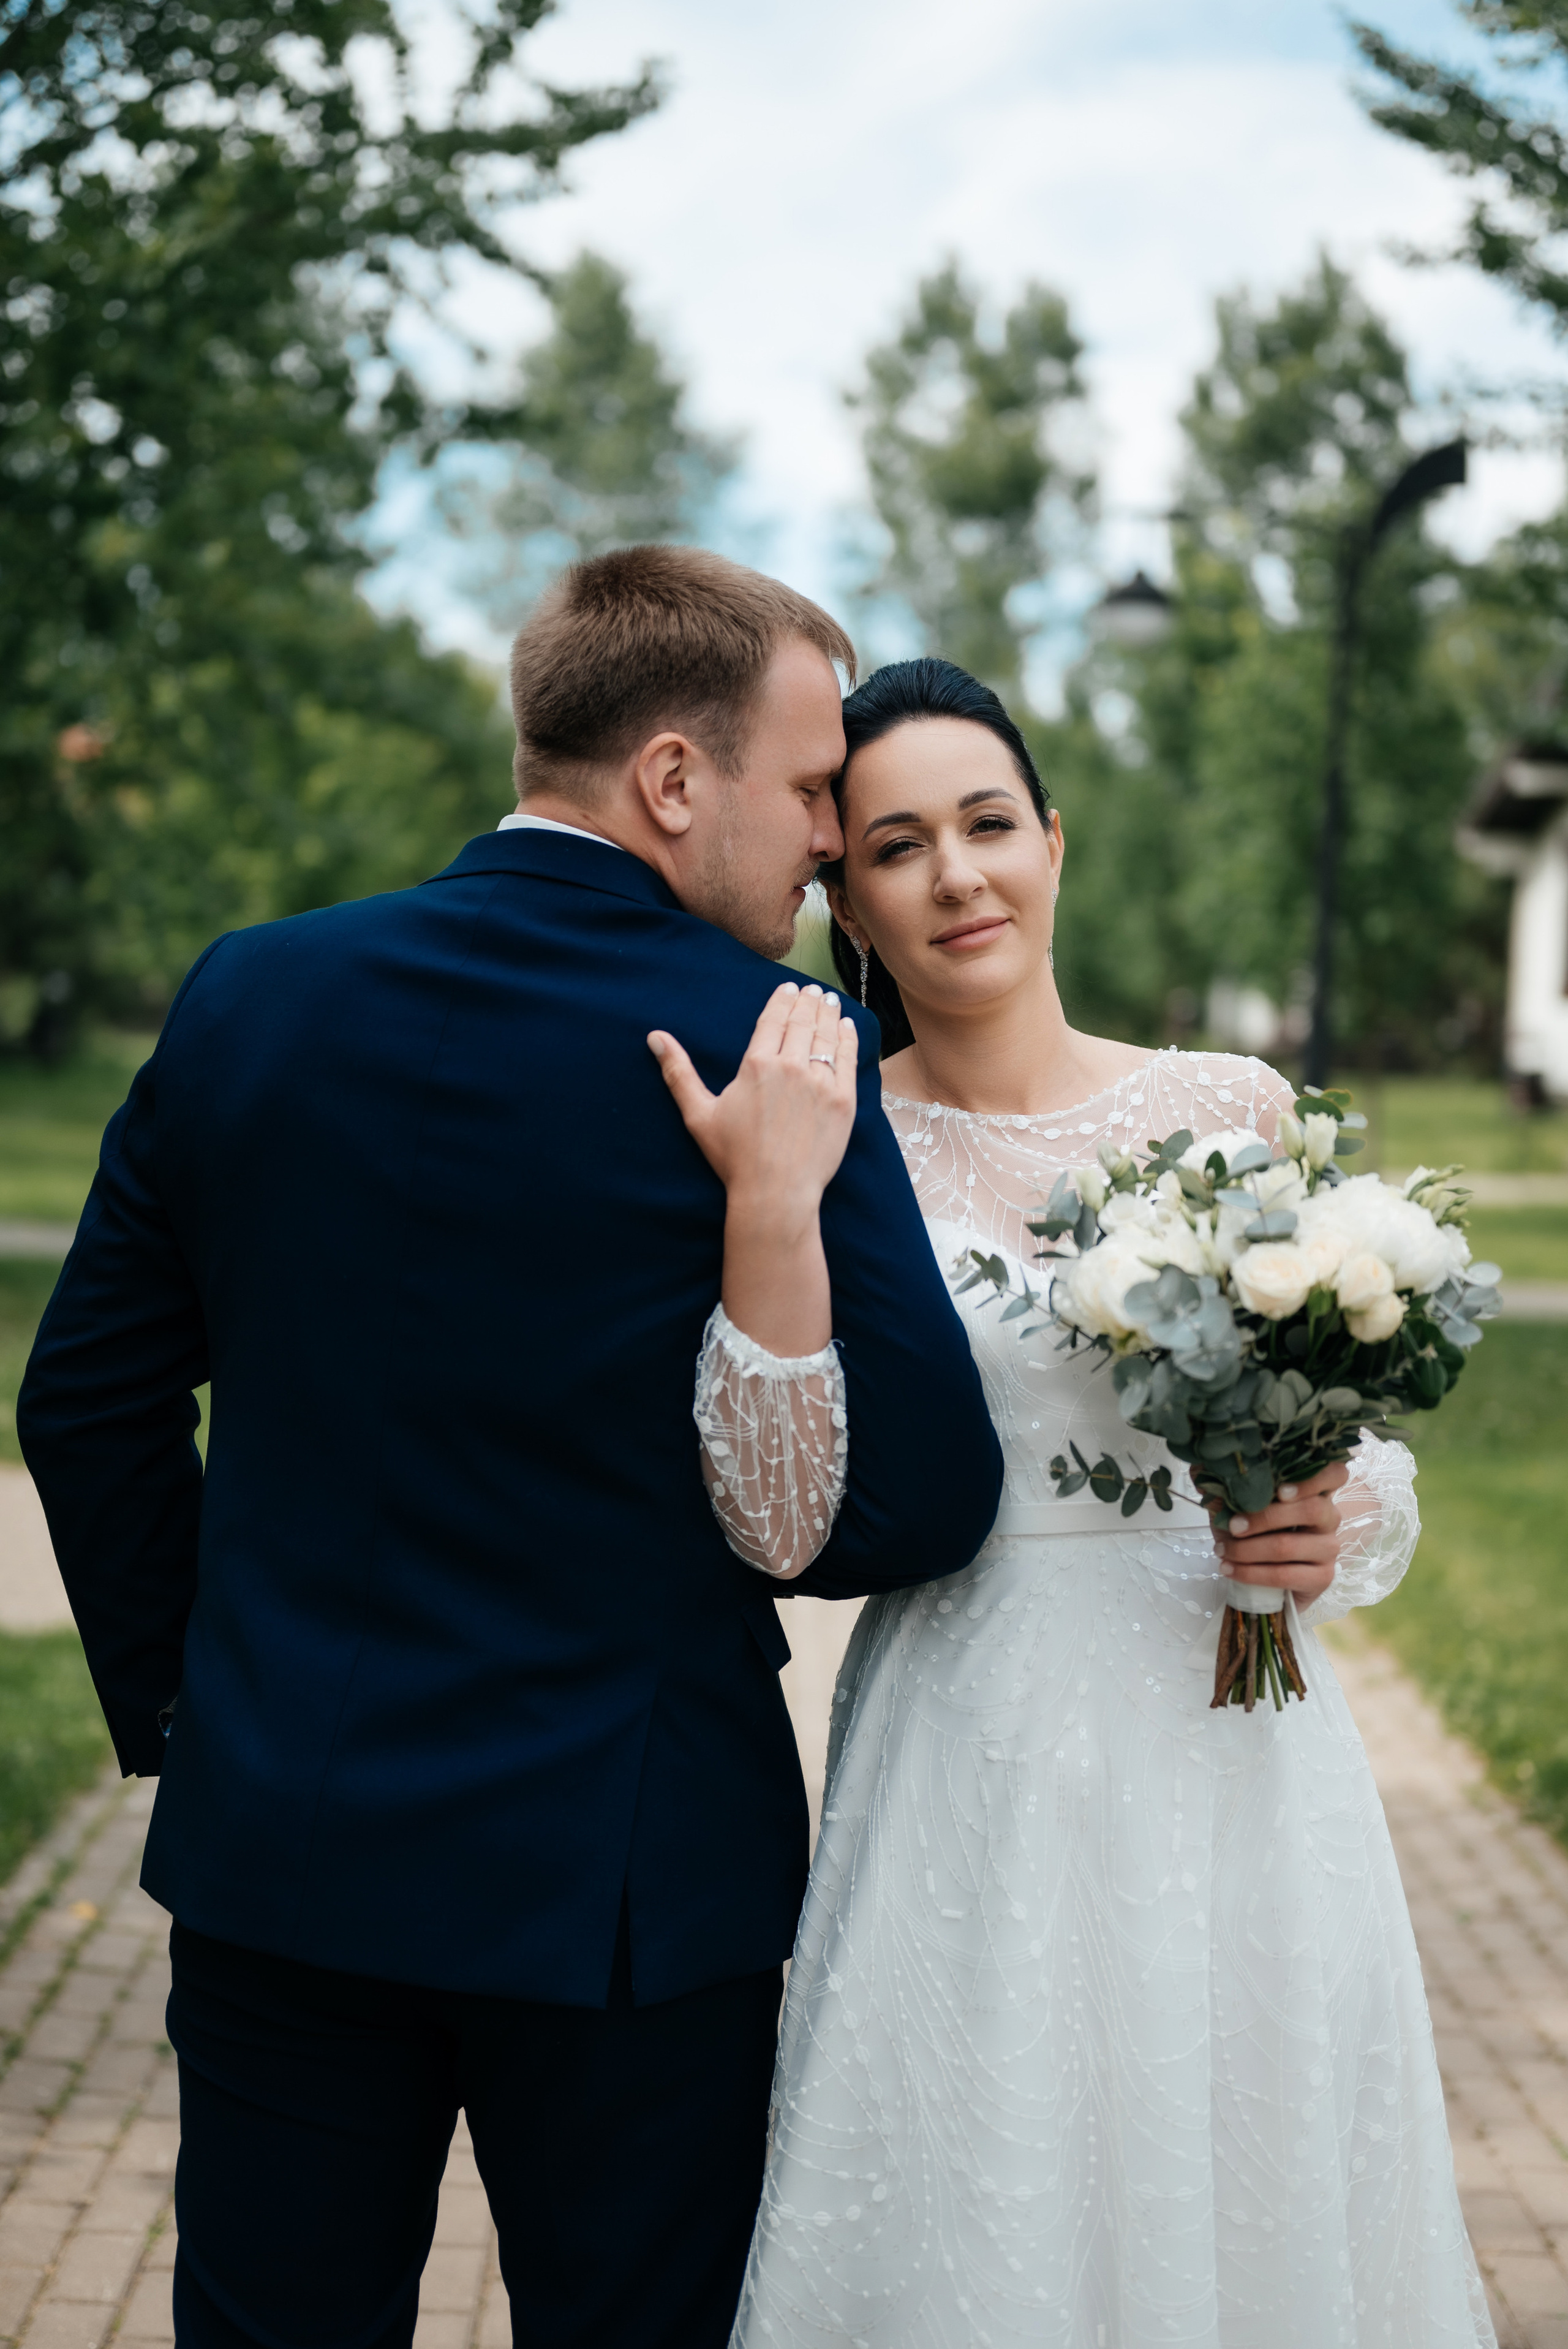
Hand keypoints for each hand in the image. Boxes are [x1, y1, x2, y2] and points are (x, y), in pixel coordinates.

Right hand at [647, 983, 857, 1357]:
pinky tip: (846, 1027)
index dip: (782, 1000)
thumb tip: (655, 1037)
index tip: (788, 987)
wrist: (775, 1193)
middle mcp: (791, 1066)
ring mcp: (821, 1083)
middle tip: (812, 990)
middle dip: (807, 1001)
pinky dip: (846, 1039)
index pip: (773, 1019)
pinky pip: (847, 1060)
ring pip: (826, 1036)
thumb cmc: (734, 1158)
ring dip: (827, 1013)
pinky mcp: (843, 1102)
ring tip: (828, 1000)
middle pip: (802, 1022)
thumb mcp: (698, 1114)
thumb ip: (679, 1072)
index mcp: (757, 1064)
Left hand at [1207, 1461, 1349, 1606]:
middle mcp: (1328, 1517)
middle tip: (1232, 1525)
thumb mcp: (1235, 1505)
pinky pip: (1285, 1575)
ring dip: (1248, 1549)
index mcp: (1313, 1491)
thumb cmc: (1251, 1534)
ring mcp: (1328, 1549)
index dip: (1313, 1478)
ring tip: (1221, 1550)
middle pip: (1310, 1509)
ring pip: (1289, 1545)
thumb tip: (1201, 1465)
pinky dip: (1251, 1573)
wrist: (1258, 1579)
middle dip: (1263, 1517)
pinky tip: (1229, 1569)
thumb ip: (1225, 1483)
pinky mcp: (1322, 1578)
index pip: (1334, 1474)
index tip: (1279, 1490)